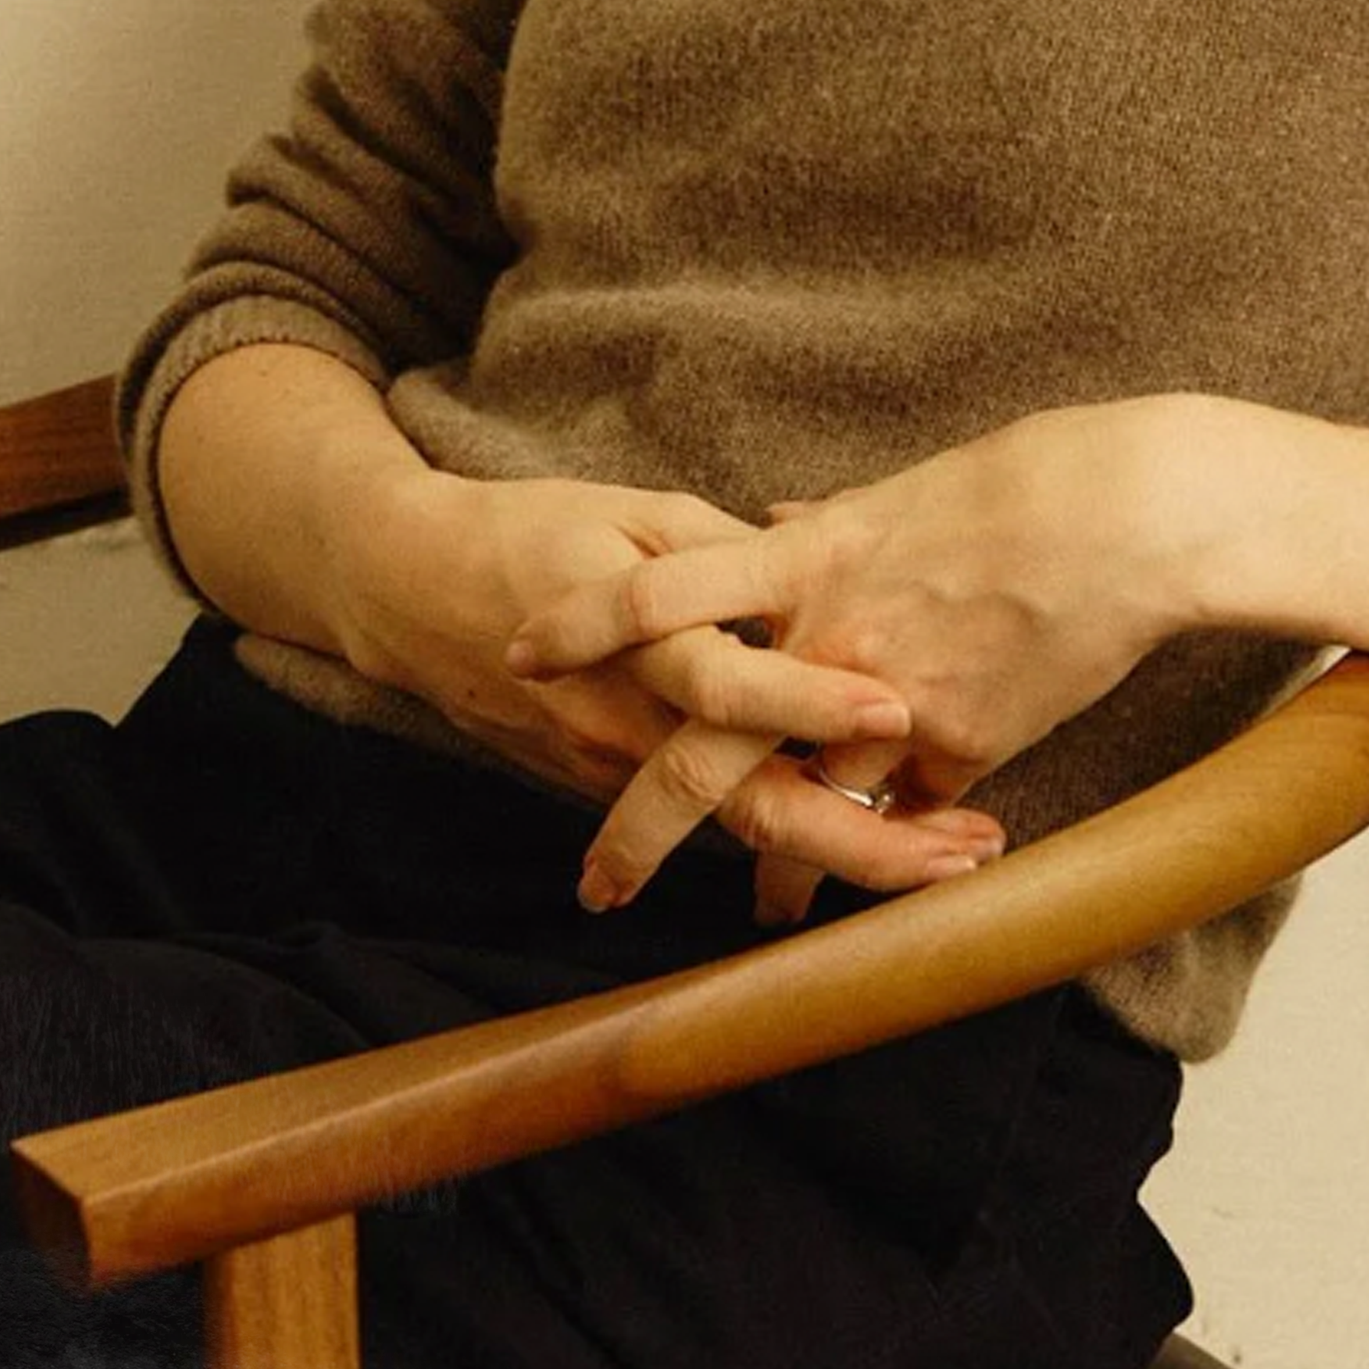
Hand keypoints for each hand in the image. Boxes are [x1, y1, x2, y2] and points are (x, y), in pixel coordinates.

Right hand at [338, 468, 1009, 908]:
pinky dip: (789, 838)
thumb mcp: (634, 511)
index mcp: (639, 641)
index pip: (730, 688)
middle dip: (860, 843)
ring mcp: (616, 766)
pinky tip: (874, 841)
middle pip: (749, 806)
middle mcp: (629, 723)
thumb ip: (728, 553)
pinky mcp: (606, 782)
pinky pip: (709, 819)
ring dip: (844, 851)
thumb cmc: (531, 530)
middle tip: (959, 853)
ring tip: (944, 857)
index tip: (900, 713)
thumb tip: (820, 571)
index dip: (813, 703)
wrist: (409, 589)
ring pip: (740, 830)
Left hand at [504, 397, 1204, 917]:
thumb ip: (828, 527)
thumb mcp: (903, 492)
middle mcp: (828, 642)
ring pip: (799, 814)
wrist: (1131, 515)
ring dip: (771, 873)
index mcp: (807, 557)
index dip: (583, 622)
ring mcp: (890, 705)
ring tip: (752, 918)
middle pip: (703, 748)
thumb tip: (779, 519)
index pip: (660, 591)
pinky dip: (892, 855)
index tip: (519, 650)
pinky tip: (890, 882)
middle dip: (637, 826)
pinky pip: (903, 821)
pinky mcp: (963, 748)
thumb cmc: (1025, 481)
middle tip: (594, 883)